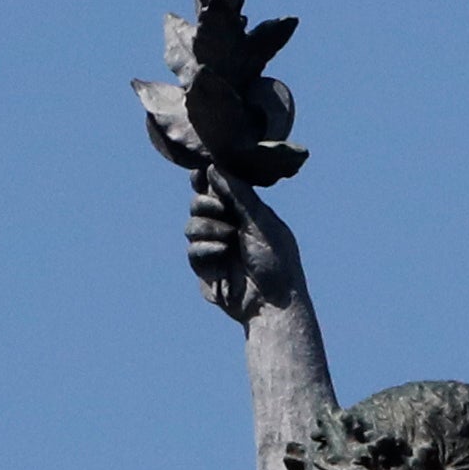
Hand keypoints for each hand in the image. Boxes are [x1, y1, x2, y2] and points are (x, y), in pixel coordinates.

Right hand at [186, 172, 300, 322]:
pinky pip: (193, 250)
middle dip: (206, 203)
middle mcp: (226, 226)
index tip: (201, 173)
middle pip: (198, 203)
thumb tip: (212, 168)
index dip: (206, 179)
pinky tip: (222, 253)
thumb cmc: (276, 260)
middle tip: (223, 210)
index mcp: (244, 211)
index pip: (218, 188)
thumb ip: (237, 194)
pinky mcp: (205, 268)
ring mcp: (214, 246)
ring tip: (229, 237)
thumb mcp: (261, 220)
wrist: (272, 301)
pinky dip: (206, 248)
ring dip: (209, 227)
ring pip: (191, 225)